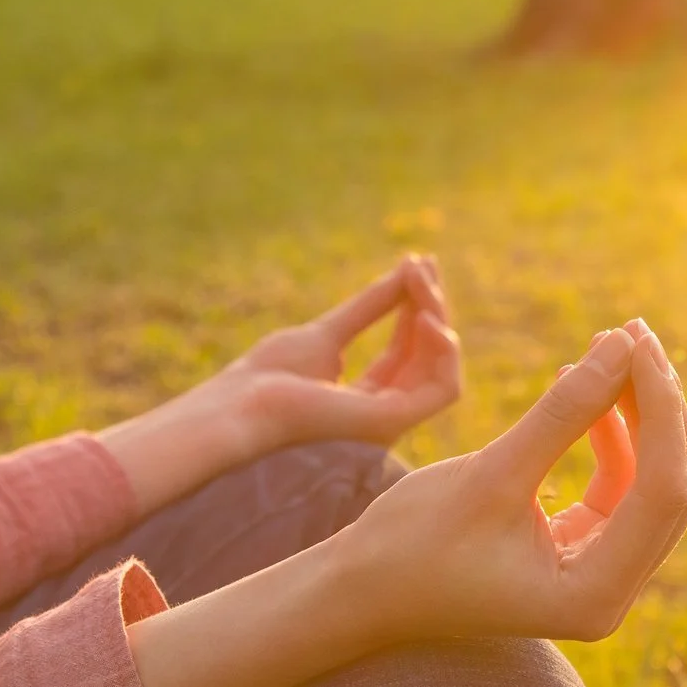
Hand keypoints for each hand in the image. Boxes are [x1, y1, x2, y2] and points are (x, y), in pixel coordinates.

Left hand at [98, 256, 461, 514]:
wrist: (241, 407)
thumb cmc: (269, 377)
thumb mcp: (328, 331)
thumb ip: (370, 307)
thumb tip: (406, 273)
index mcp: (364, 399)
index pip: (405, 351)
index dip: (414, 306)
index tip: (417, 263)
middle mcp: (384, 414)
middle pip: (426, 357)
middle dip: (429, 306)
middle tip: (423, 263)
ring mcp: (391, 422)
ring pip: (441, 369)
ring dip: (438, 320)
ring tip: (422, 283)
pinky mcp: (393, 422)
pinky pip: (444, 389)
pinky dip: (445, 352)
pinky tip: (426, 317)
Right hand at [334, 320, 686, 648]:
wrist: (362, 589)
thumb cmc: (413, 542)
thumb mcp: (491, 472)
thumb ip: (563, 412)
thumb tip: (623, 344)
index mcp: (594, 594)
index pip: (661, 490)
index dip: (660, 411)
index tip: (637, 341)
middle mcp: (610, 594)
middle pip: (669, 487)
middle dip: (658, 409)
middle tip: (634, 333)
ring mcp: (598, 575)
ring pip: (649, 482)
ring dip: (636, 416)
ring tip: (608, 348)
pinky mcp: (579, 553)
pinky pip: (617, 487)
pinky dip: (606, 437)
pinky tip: (581, 388)